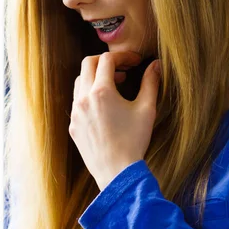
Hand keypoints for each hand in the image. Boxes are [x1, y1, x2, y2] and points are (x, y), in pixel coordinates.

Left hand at [69, 51, 160, 190]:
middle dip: (105, 61)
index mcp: (101, 91)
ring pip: (80, 82)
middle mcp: (83, 98)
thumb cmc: (134, 141)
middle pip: (88, 64)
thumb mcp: (147, 110)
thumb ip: (151, 83)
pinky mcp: (73, 125)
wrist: (116, 172)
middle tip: (123, 69)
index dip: (123, 56)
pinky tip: (105, 106)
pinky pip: (77, 101)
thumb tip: (155, 65)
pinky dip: (89, 95)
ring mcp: (75, 112)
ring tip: (115, 86)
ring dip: (95, 78)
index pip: (107, 59)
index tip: (135, 62)